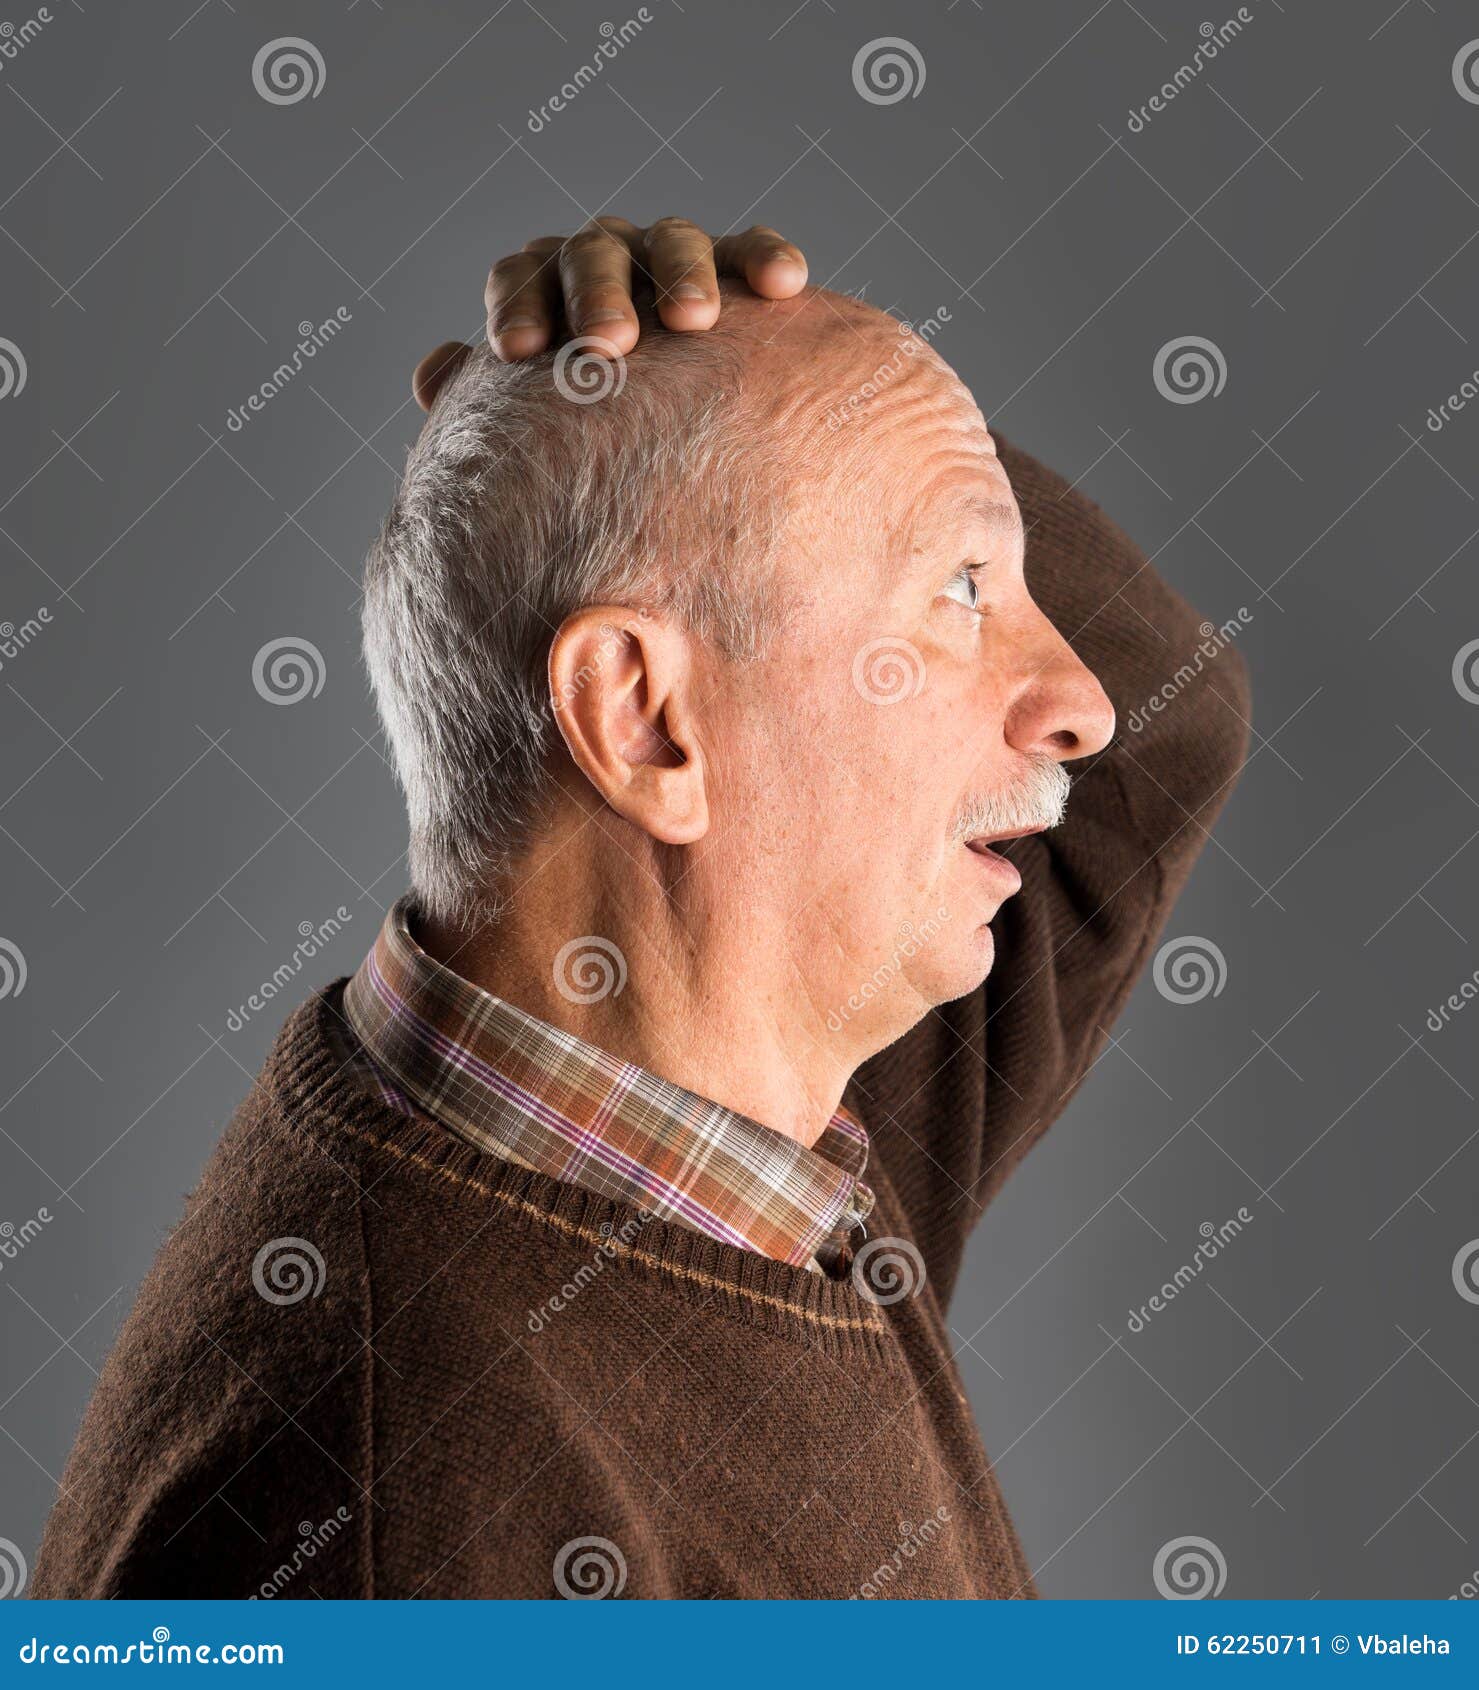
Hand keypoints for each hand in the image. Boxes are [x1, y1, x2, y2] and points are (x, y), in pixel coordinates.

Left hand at [412, 217, 806, 410]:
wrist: (668, 440)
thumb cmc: (583, 436)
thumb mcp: (529, 423)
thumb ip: (480, 398)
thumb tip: (432, 375)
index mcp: (547, 289)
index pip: (522, 276)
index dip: (517, 307)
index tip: (518, 355)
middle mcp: (607, 261)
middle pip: (594, 252)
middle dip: (597, 293)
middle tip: (608, 345)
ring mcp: (670, 259)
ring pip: (672, 241)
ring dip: (682, 276)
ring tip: (694, 322)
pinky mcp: (739, 272)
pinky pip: (751, 252)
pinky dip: (765, 258)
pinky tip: (783, 285)